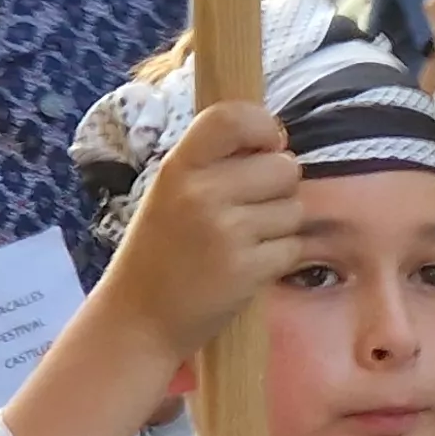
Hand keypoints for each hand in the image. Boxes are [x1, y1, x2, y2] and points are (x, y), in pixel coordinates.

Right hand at [92, 101, 308, 360]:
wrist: (139, 319)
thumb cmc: (161, 252)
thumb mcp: (171, 193)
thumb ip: (214, 164)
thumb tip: (275, 141)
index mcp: (179, 167)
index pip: (232, 116)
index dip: (264, 125)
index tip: (267, 145)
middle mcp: (202, 193)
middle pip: (283, 166)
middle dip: (279, 187)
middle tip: (251, 210)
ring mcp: (225, 232)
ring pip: (295, 208)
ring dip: (281, 225)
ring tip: (244, 241)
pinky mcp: (247, 269)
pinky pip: (293, 247)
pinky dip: (280, 258)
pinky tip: (248, 266)